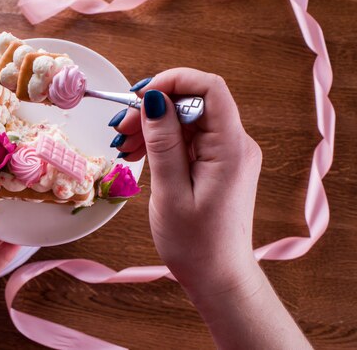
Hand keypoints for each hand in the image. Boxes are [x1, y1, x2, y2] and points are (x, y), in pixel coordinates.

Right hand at [113, 68, 310, 348]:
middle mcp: (235, 144)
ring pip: (187, 119)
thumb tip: (153, 99)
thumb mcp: (170, 192)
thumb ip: (163, 143)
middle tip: (120, 129)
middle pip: (193, 102)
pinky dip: (162, 141)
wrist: (216, 275)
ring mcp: (227, 153)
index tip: (139, 96)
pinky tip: (138, 153)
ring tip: (123, 145)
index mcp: (230, 148)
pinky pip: (188, 139)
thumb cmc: (195, 243)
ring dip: (153, 125)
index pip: (210, 88)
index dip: (173, 81)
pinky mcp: (217, 163)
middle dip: (154, 107)